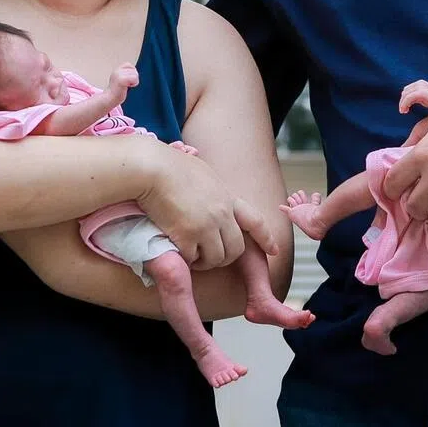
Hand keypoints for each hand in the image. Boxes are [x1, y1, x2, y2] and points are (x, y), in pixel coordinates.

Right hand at [108, 63, 139, 94]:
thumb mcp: (120, 79)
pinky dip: (134, 84)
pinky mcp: (121, 80)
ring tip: (126, 86)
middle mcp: (117, 71)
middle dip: (133, 78)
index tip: (126, 81)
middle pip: (134, 70)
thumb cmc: (116, 92)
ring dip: (134, 82)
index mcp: (116, 70)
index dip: (131, 73)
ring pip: (135, 74)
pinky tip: (128, 87)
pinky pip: (135, 78)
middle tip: (126, 85)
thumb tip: (136, 72)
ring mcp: (119, 75)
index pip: (129, 65)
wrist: (109, 99)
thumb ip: (126, 74)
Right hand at [134, 142, 278, 269]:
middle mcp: (222, 213)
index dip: (266, 237)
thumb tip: (207, 188)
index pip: (254, 220)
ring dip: (204, 262)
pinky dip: (186, 259)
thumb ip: (210, 187)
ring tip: (190, 255)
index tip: (274, 250)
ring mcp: (207, 225)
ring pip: (217, 259)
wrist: (153, 167)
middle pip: (236, 249)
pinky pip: (192, 259)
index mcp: (227, 197)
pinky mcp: (188, 236)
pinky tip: (176, 249)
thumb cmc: (169, 164)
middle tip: (207, 257)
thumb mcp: (201, 172)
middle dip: (224, 258)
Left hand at [398, 79, 427, 113]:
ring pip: (405, 96)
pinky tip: (405, 110)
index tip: (405, 107)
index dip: (404, 99)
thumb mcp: (423, 97)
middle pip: (405, 93)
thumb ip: (416, 97)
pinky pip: (408, 98)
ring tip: (403, 111)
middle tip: (403, 111)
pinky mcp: (420, 93)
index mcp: (419, 83)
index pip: (407, 90)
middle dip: (402, 102)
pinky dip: (404, 104)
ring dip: (402, 104)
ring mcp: (419, 87)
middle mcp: (418, 84)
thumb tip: (408, 102)